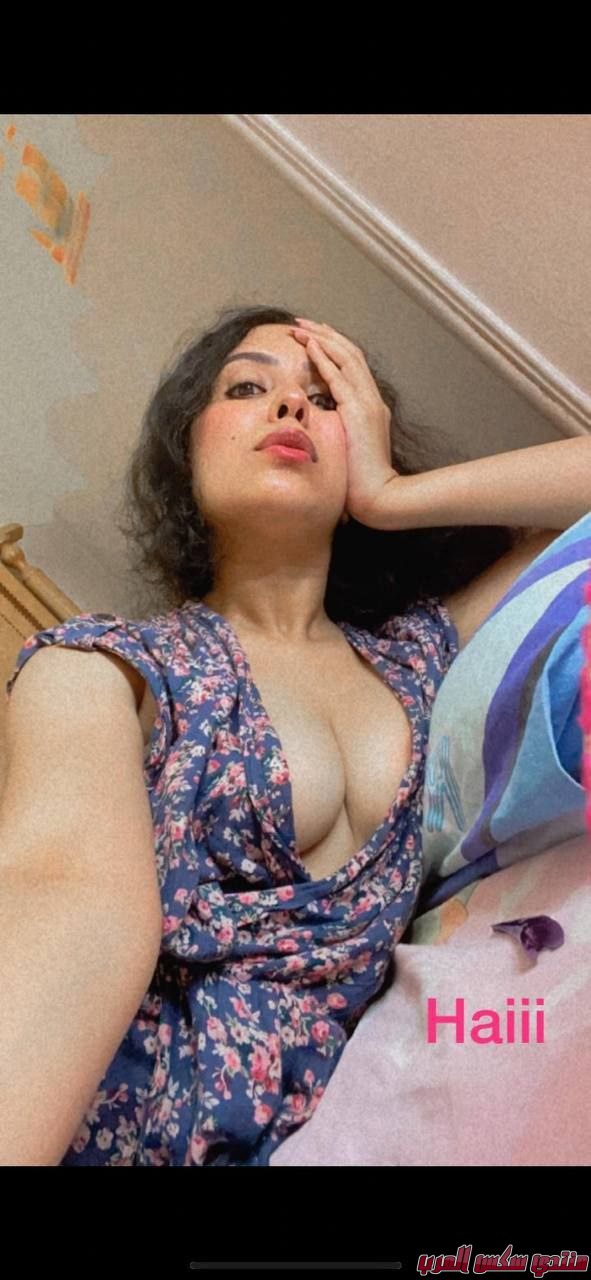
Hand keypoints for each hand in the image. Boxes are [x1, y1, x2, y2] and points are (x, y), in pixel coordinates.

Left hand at [291, 317, 398, 525]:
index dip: (333, 348)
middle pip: (351, 354)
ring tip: (300, 328)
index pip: (352, 367)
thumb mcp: (346, 448)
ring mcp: (368, 403)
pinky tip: (309, 346)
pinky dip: (324, 359)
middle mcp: (372, 399)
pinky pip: (339, 378)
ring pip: (346, 358)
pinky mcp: (359, 412)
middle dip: (325, 335)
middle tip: (302, 323)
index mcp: (370, 407)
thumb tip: (314, 430)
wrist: (378, 497)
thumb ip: (336, 432)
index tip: (313, 337)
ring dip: (322, 340)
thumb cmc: (359, 482)